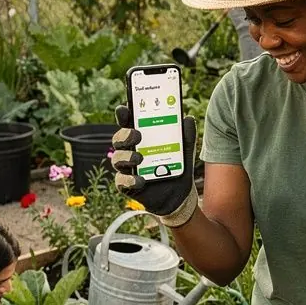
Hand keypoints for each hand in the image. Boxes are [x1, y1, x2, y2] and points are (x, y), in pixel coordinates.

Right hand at [112, 105, 198, 225]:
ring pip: (117, 159)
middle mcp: (130, 151)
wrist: (178, 196)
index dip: (123, 115)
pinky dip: (130, 180)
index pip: (128, 123)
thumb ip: (186, 136)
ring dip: (126, 157)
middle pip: (118, 139)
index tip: (124, 109)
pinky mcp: (127, 185)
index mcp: (140, 139)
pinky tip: (140, 180)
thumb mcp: (184, 151)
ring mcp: (127, 168)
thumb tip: (188, 119)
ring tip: (139, 158)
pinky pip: (122, 181)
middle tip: (137, 135)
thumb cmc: (177, 168)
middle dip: (124, 135)